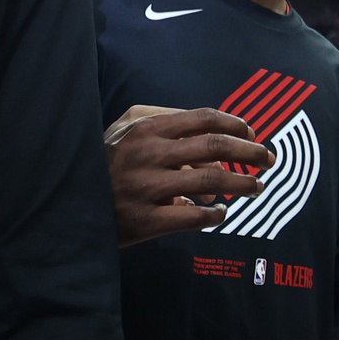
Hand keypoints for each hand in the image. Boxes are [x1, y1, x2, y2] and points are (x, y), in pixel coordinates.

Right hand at [105, 104, 272, 245]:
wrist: (69, 205)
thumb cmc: (106, 163)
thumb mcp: (127, 132)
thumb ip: (170, 129)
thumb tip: (215, 152)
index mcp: (147, 129)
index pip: (204, 118)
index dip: (236, 124)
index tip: (253, 134)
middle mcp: (149, 155)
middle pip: (216, 147)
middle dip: (251, 152)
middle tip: (270, 160)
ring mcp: (146, 189)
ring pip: (212, 181)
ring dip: (242, 184)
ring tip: (256, 188)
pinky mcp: (145, 221)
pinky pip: (194, 216)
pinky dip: (216, 214)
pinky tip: (221, 214)